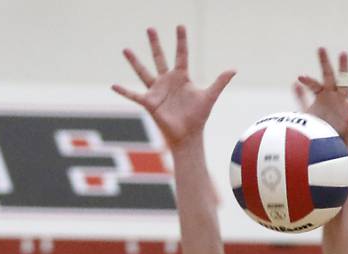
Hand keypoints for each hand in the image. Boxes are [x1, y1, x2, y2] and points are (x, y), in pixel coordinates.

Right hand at [112, 26, 234, 150]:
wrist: (188, 135)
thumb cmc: (198, 116)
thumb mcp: (209, 96)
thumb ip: (219, 82)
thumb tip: (234, 69)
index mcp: (181, 77)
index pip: (181, 54)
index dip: (181, 40)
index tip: (180, 26)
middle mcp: (167, 81)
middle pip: (159, 58)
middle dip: (155, 43)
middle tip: (150, 28)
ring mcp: (157, 91)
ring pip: (143, 72)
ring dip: (135, 61)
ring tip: (126, 49)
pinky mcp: (149, 103)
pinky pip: (134, 95)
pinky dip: (124, 91)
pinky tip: (113, 86)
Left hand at [298, 49, 347, 141]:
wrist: (329, 146)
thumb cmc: (319, 129)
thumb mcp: (307, 112)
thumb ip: (301, 98)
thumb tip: (294, 83)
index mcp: (322, 96)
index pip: (314, 84)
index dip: (308, 81)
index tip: (300, 77)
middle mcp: (333, 96)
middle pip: (328, 76)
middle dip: (324, 63)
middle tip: (320, 48)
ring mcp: (343, 102)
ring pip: (343, 82)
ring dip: (343, 69)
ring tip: (343, 53)